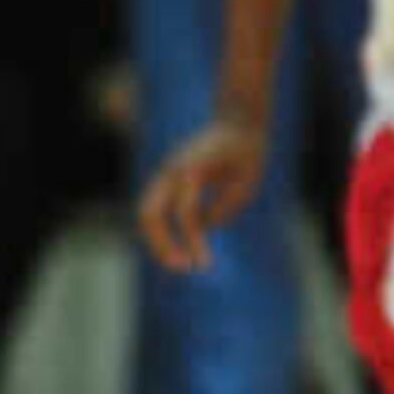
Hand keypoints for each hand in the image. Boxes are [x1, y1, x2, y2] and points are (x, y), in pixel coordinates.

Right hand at [136, 119, 269, 272]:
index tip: (204, 265)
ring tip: (179, 265)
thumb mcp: (247, 180)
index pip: (184, 212)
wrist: (237, 124)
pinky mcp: (167, 181)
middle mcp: (170, 170)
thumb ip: (225, 204)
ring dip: (157, 241)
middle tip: (182, 269)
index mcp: (191, 168)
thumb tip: (204, 227)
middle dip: (161, 244)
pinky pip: (156, 210)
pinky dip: (162, 232)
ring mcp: (165, 175)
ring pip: (146, 212)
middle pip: (149, 213)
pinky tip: (179, 251)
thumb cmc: (246, 151)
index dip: (192, 240)